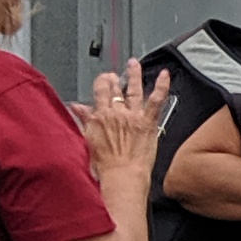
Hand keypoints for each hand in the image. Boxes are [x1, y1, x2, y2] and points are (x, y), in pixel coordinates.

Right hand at [82, 61, 160, 187]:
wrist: (121, 177)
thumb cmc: (104, 167)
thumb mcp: (86, 141)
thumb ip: (83, 120)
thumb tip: (75, 108)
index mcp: (99, 117)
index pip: (99, 92)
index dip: (101, 83)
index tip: (103, 79)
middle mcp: (115, 113)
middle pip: (114, 90)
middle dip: (113, 79)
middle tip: (114, 74)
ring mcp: (132, 116)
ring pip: (134, 89)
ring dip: (134, 75)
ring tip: (134, 64)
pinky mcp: (148, 122)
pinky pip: (156, 99)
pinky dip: (161, 86)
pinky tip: (164, 75)